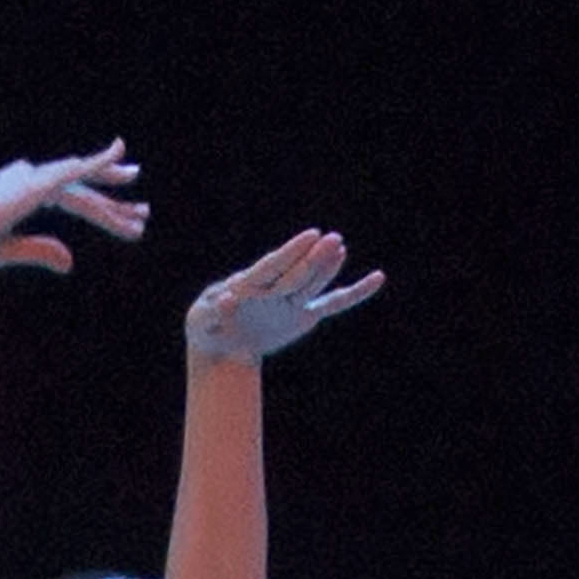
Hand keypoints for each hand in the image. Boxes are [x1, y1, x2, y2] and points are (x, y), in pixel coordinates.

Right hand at [0, 140, 148, 275]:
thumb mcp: (10, 250)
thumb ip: (42, 250)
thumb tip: (71, 263)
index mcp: (20, 193)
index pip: (67, 198)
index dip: (96, 208)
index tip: (121, 218)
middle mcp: (28, 180)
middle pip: (81, 192)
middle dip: (112, 204)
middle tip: (142, 214)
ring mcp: (32, 179)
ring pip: (83, 194)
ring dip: (112, 208)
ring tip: (142, 218)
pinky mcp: (35, 184)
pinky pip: (74, 172)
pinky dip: (98, 161)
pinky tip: (119, 151)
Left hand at [184, 228, 385, 361]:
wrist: (221, 343)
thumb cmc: (207, 328)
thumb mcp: (201, 323)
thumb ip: (212, 313)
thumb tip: (226, 299)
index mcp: (251, 284)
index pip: (275, 265)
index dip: (293, 252)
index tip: (311, 236)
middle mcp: (275, 288)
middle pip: (298, 272)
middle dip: (315, 257)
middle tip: (334, 239)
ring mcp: (292, 300)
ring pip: (316, 282)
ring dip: (328, 266)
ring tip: (341, 247)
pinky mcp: (305, 315)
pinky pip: (334, 304)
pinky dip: (355, 293)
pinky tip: (377, 278)